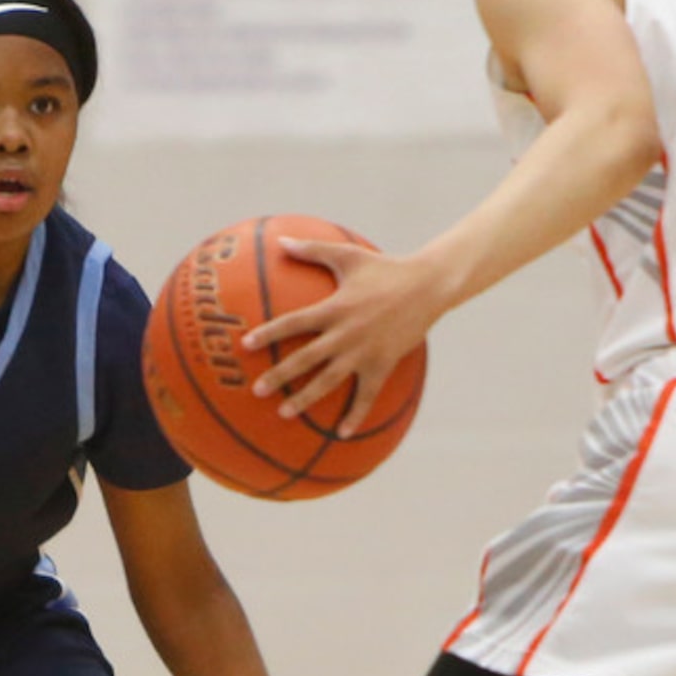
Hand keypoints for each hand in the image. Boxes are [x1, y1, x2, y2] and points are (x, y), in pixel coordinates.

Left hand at [243, 239, 439, 436]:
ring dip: (305, 398)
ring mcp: (364, 352)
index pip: (294, 323)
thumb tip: (280, 241)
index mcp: (334, 308)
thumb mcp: (348, 255)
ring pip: (329, 381)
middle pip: (306, 358)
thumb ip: (312, 249)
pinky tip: (341, 434)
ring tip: (283, 413)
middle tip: (256, 389)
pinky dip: (355, 415)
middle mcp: (346, 333)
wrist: (428, 286)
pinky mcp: (382, 365)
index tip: (246, 344)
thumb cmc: (385, 268)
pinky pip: (366, 395)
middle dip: (280, 375)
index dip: (269, 333)